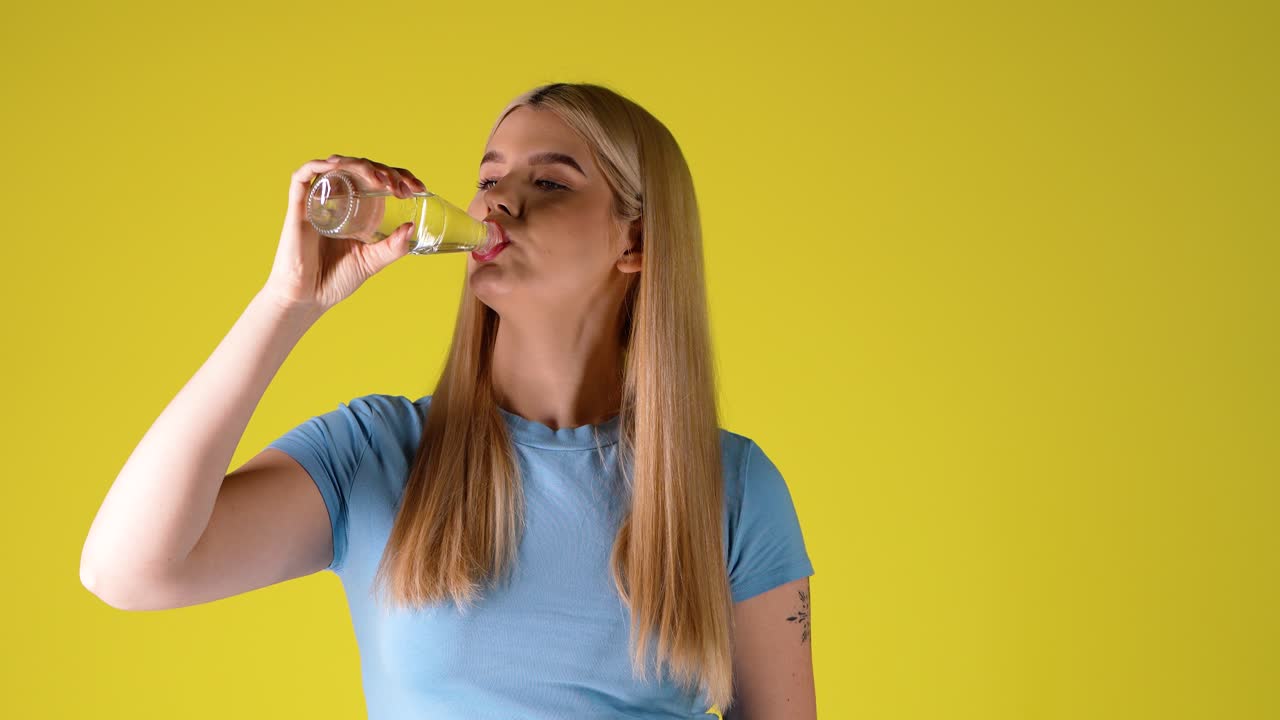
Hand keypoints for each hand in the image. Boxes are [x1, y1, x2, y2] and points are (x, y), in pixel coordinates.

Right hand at [261, 155, 428, 311]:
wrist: (308, 298)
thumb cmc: (336, 279)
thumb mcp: (372, 261)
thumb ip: (393, 247)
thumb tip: (412, 227)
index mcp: (358, 208)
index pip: (379, 179)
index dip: (399, 176)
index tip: (420, 187)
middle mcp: (339, 199)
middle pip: (362, 168)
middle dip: (386, 171)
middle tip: (401, 188)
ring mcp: (319, 200)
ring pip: (337, 165)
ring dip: (360, 166)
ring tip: (381, 181)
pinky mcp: (299, 207)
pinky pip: (302, 177)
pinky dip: (317, 165)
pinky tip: (336, 165)